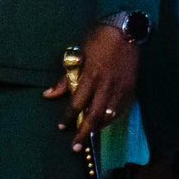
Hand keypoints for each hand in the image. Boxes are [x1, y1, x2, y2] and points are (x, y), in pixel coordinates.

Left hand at [44, 23, 139, 151]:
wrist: (126, 30)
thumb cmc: (99, 40)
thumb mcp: (79, 55)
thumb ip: (65, 78)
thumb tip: (48, 94)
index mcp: (91, 77)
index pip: (77, 104)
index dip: (68, 117)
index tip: (62, 126)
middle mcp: (105, 86)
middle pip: (94, 116)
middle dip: (83, 133)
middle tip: (76, 147)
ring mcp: (120, 88)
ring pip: (109, 116)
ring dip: (98, 128)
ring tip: (90, 135)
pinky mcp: (130, 88)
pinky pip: (121, 109)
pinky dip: (112, 118)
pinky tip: (105, 122)